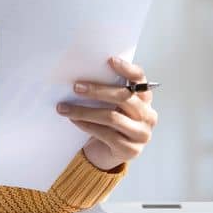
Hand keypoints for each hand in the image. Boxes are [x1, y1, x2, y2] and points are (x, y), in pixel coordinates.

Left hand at [56, 56, 157, 170]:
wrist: (109, 153)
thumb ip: (107, 92)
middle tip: (76, 87)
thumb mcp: (112, 105)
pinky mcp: (130, 149)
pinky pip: (105, 134)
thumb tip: (82, 78)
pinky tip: (74, 120)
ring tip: (65, 107)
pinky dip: (87, 126)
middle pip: (124, 97)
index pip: (140, 79)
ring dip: (84, 111)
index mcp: (145, 99)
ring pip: (112, 117)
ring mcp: (141, 134)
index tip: (110, 60)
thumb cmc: (110, 123)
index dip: (127, 69)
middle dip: (97, 91)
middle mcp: (148, 115)